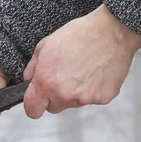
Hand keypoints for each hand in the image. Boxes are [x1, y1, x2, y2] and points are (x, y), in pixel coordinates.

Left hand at [23, 4, 140, 118]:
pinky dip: (92, 89)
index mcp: (46, 82)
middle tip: (64, 76)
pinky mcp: (102, 98)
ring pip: (73, 103)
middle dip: (54, 96)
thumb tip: (28, 79)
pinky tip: (95, 72)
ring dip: (74, 92)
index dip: (34, 104)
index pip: (33, 110)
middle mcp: (64, 94)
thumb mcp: (46, 44)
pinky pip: (91, 99)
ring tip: (82, 70)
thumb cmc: (79, 34)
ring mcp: (84, 98)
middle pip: (53, 108)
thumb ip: (33, 66)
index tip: (38, 98)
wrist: (112, 30)